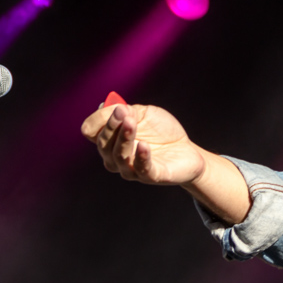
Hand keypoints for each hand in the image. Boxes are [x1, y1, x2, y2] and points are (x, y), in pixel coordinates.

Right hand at [81, 103, 206, 185]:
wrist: (189, 151)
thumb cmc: (163, 132)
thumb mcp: (144, 114)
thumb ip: (125, 110)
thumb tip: (102, 106)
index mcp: (111, 141)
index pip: (93, 133)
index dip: (99, 121)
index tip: (115, 108)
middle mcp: (116, 158)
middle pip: (104, 145)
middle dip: (111, 127)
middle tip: (122, 112)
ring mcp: (133, 169)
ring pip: (119, 156)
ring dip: (124, 138)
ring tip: (131, 122)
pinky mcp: (152, 176)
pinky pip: (142, 169)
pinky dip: (141, 157)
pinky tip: (144, 145)